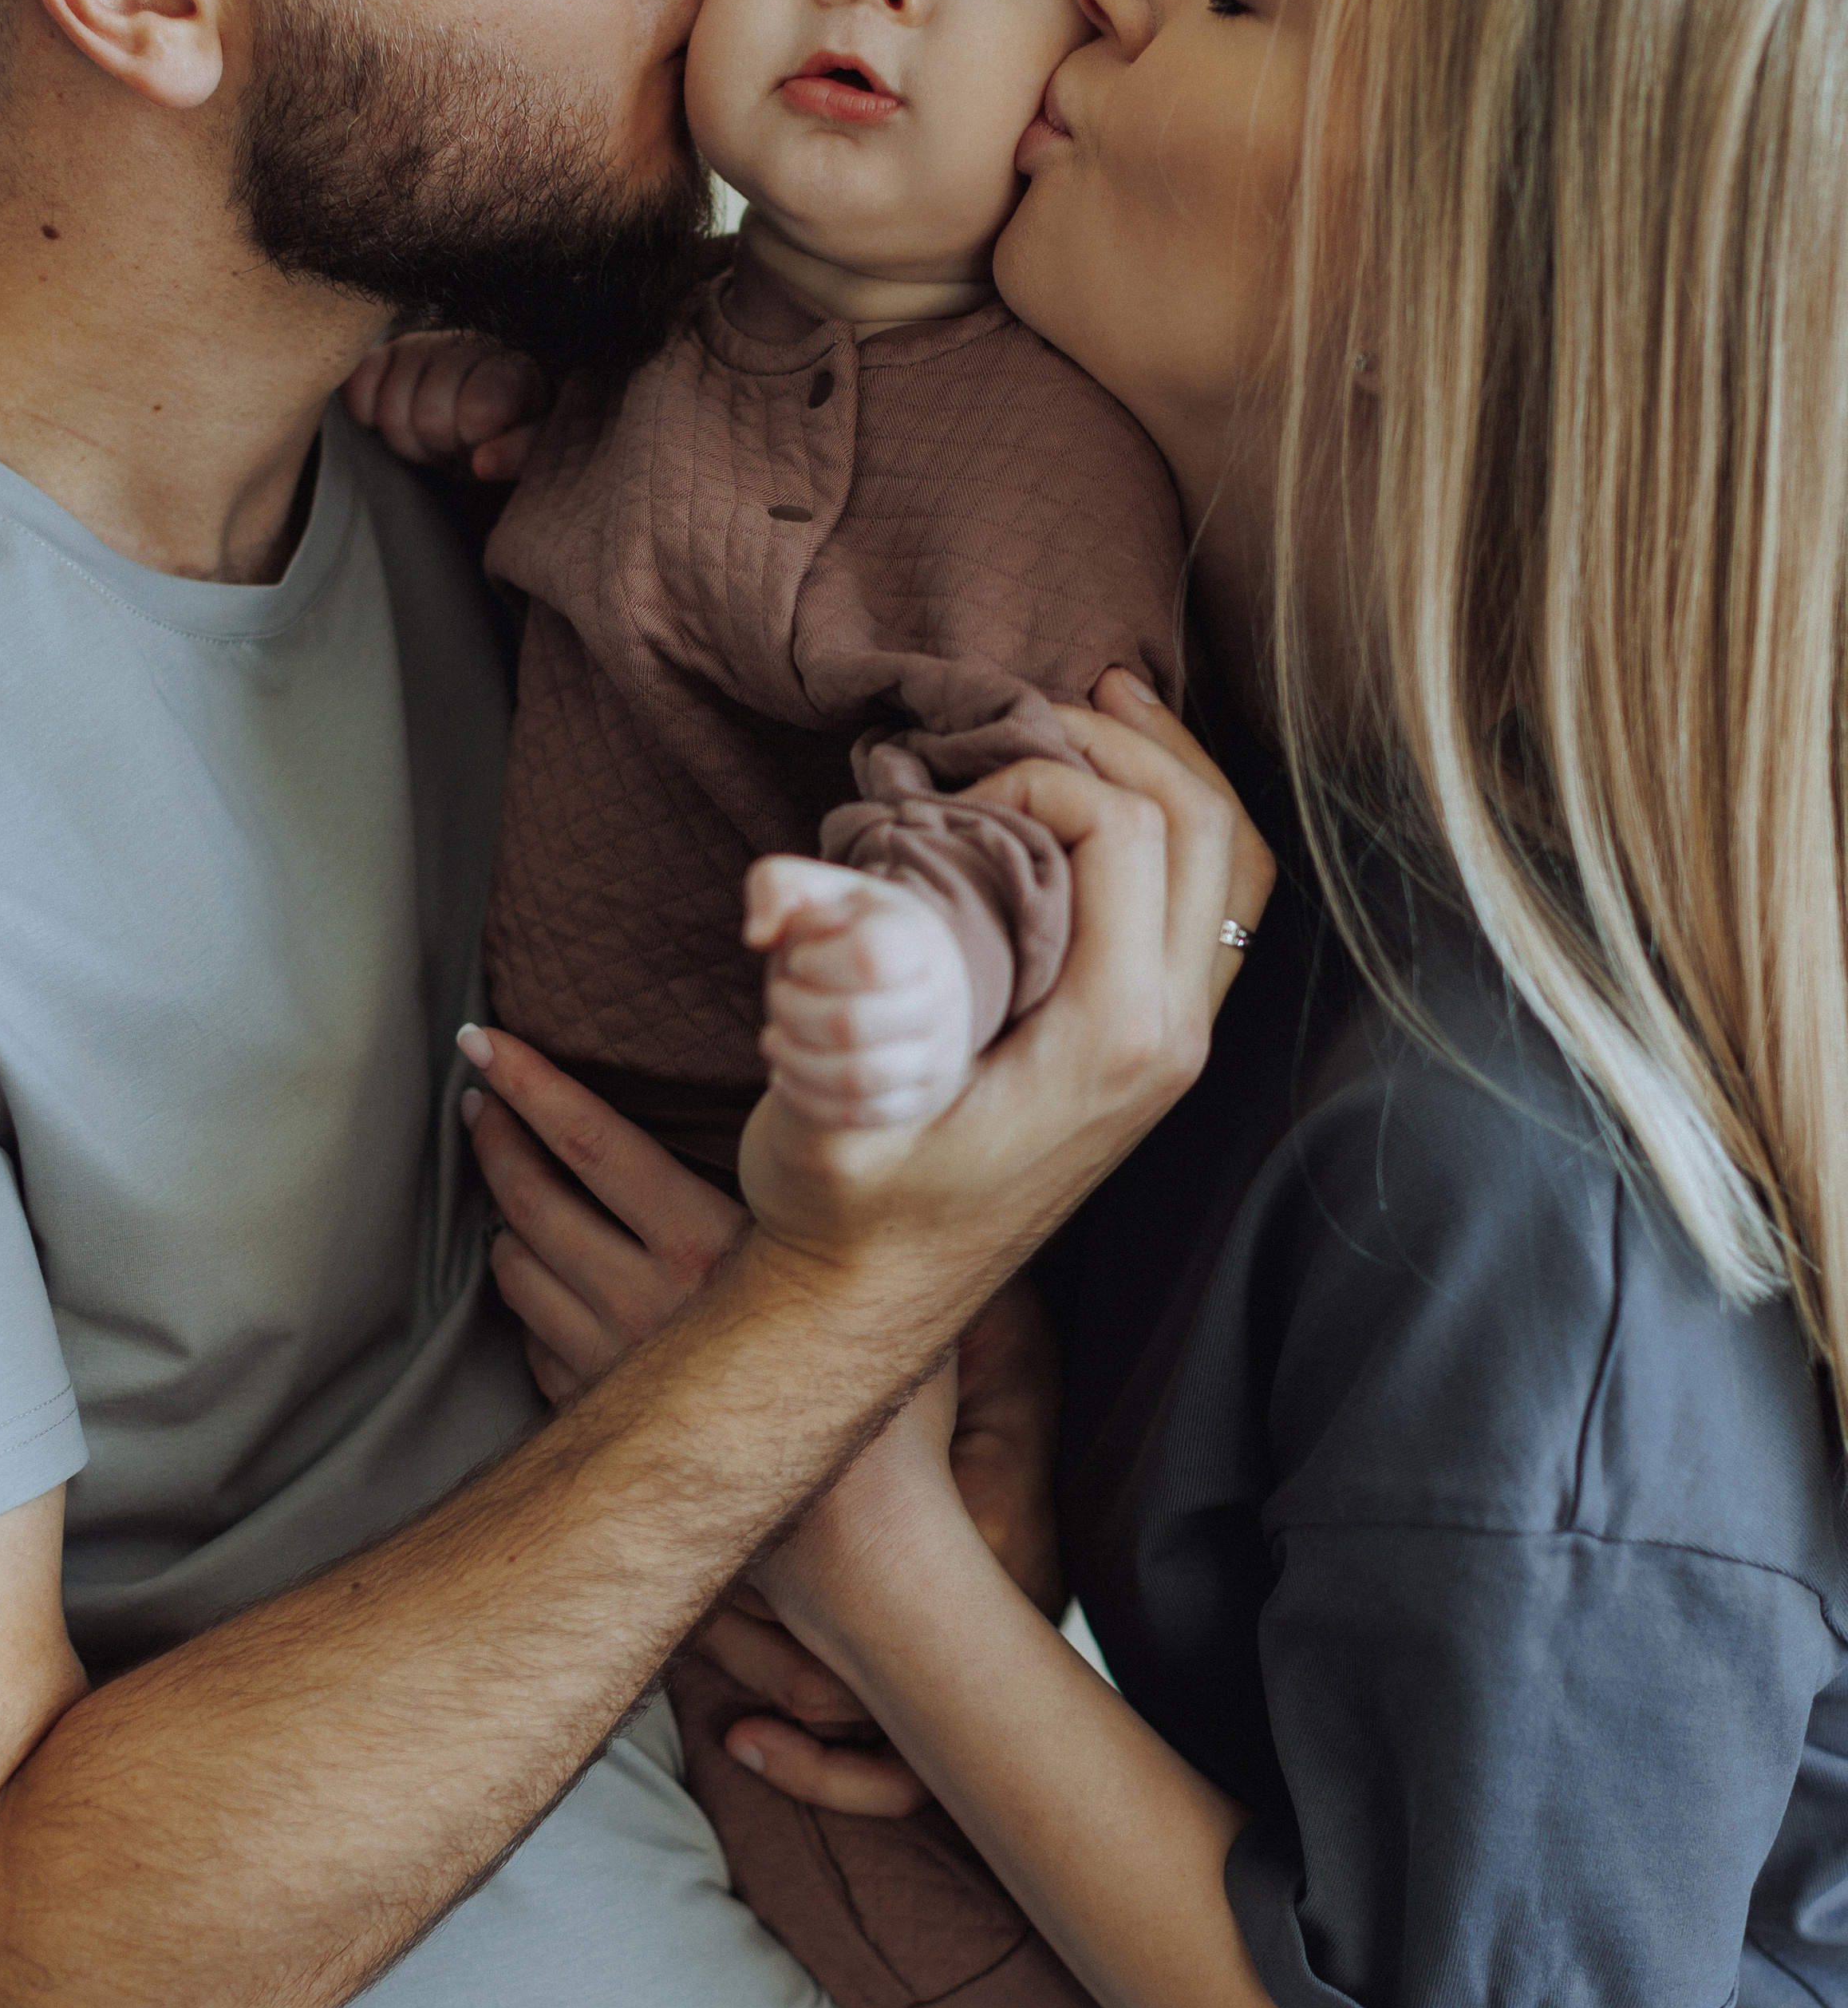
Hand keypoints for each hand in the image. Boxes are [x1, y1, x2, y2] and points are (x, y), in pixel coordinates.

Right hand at [342, 328, 549, 480]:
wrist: (487, 410)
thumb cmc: (513, 431)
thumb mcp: (535, 446)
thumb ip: (519, 453)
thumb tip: (482, 464)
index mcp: (513, 368)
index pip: (478, 408)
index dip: (472, 441)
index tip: (483, 449)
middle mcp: (466, 344)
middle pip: (429, 417)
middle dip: (443, 447)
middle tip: (458, 447)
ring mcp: (421, 345)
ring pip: (390, 410)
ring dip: (410, 440)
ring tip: (435, 439)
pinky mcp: (382, 352)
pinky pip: (357, 388)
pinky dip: (370, 416)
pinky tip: (402, 419)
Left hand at [461, 1041, 1062, 1811]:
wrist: (858, 1549)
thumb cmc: (889, 1412)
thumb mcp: (888, 1283)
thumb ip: (854, 1208)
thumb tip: (861, 1134)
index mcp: (708, 1244)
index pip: (593, 1142)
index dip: (532, 1086)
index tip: (486, 1043)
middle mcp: (644, 1299)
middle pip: (537, 1201)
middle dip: (498, 1140)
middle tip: (477, 1098)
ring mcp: (611, 1365)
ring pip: (523, 1273)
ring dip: (504, 1219)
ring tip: (499, 1180)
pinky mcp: (605, 1420)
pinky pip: (539, 1347)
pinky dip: (525, 1305)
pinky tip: (529, 1284)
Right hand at [728, 675, 1272, 1277]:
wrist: (869, 1303)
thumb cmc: (842, 1206)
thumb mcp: (817, 1101)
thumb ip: (812, 993)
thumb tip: (780, 890)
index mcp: (1113, 1041)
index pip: (1123, 835)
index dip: (1038, 779)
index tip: (948, 803)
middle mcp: (1168, 1040)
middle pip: (1204, 829)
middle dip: (1129, 743)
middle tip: (1042, 704)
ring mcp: (1173, 1049)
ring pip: (1227, 867)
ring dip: (1169, 774)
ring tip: (1099, 712)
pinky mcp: (1151, 1051)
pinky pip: (1207, 913)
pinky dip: (1173, 834)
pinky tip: (1106, 801)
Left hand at [749, 861, 975, 1130]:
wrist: (902, 984)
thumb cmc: (845, 933)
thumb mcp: (815, 891)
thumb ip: (777, 886)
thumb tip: (758, 936)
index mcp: (915, 937)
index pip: (867, 958)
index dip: (815, 961)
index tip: (802, 957)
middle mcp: (940, 998)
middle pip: (850, 1024)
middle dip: (792, 1012)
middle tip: (780, 997)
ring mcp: (936, 1054)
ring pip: (855, 1078)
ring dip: (795, 1060)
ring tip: (776, 1039)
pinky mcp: (920, 1098)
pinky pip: (859, 1114)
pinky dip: (808, 1097)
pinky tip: (788, 1072)